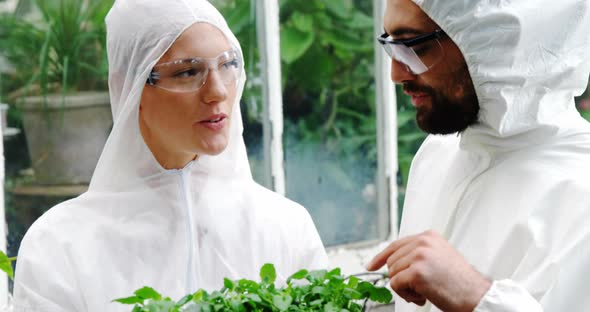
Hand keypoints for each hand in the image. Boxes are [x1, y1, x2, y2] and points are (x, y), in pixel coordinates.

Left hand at [366, 230, 490, 311]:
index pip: (396, 244)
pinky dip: (406, 295)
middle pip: (392, 261)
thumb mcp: (439, 257)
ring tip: (425, 291)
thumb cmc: (459, 282)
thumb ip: (418, 253)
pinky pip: (396, 284)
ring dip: (405, 288)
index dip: (381, 257)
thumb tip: (395, 261)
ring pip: (392, 274)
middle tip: (420, 288)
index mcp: (428, 236)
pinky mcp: (417, 271)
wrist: (476, 295)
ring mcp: (419, 255)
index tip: (372, 265)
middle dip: (401, 278)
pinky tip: (423, 296)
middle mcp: (423, 242)